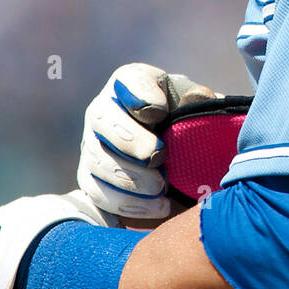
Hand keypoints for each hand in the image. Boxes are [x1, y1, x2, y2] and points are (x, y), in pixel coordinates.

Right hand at [77, 63, 221, 219]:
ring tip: (161, 187)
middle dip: (131, 140)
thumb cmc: (185, 125)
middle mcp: (103, 112)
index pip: (127, 80)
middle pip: (102, 119)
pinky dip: (126, 205)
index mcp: (130, 84)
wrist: (176, 160)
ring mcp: (92, 148)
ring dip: (130, 177)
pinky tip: (155, 208)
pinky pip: (97, 195)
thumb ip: (197, 101)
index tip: (160, 111)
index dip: (140, 94)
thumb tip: (198, 97)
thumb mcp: (194, 108)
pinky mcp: (91, 181)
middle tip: (159, 156)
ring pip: (97, 161)